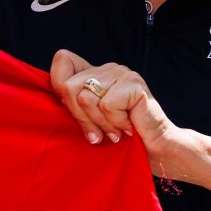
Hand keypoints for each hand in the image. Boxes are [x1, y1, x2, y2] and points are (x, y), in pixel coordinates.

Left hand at [49, 49, 194, 170]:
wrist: (154, 150)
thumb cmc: (120, 137)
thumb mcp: (88, 121)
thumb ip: (72, 106)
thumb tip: (56, 97)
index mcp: (94, 73)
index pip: (62, 60)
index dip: (59, 86)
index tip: (76, 112)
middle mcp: (107, 68)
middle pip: (69, 87)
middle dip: (81, 118)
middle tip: (100, 132)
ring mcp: (122, 73)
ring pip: (85, 98)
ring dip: (99, 123)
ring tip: (114, 131)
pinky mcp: (134, 84)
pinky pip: (106, 105)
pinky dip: (115, 123)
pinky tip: (127, 127)